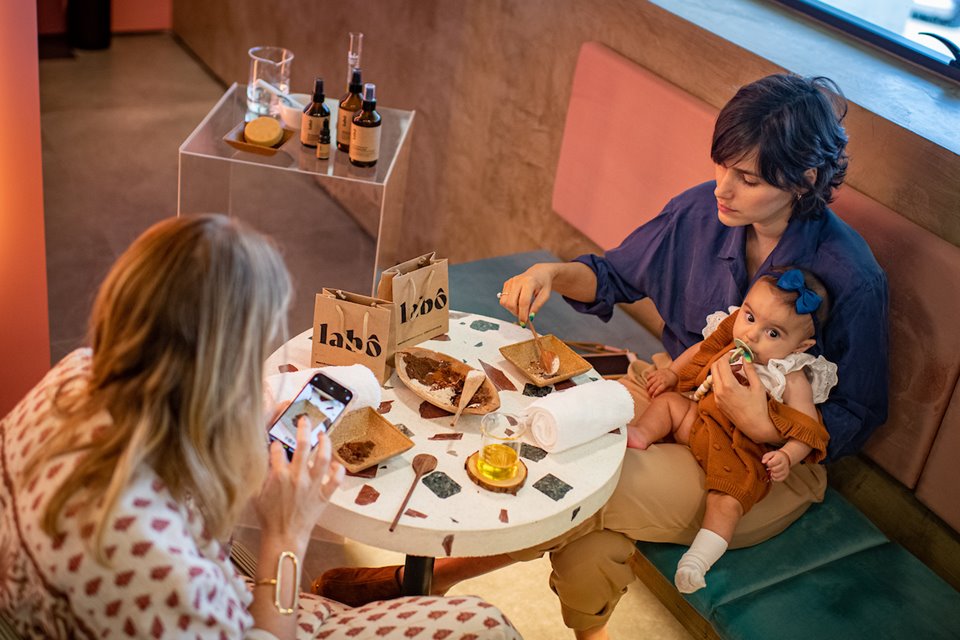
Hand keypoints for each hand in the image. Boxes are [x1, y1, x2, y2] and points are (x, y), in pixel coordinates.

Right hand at [253, 418, 343, 549]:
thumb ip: (257, 474)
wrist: (283, 536)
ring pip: (324, 458)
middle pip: (303, 445)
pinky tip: (337, 464)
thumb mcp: (255, 494)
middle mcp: (297, 477)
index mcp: (278, 475)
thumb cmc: (268, 516)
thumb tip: (257, 456)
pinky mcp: (324, 496)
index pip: (278, 449)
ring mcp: (312, 485)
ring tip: (324, 434)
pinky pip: (336, 480)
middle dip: (304, 428)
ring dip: (325, 443)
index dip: (276, 443)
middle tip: (305, 419)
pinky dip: (339, 471)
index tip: (278, 442)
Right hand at [499, 264, 555, 323]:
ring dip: (511, 309)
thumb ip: (537, 306)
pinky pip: (503, 298)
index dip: (523, 314)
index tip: (524, 323)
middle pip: (511, 303)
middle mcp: (517, 281)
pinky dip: (509, 304)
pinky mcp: (507, 283)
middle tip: (523, 315)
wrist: (539, 273)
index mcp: (529, 282)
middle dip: (516, 313)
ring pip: (504, 302)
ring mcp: (511, 281)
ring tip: (520, 308)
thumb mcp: (545, 295)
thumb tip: (530, 317)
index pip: (523, 302)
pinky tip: (517, 301)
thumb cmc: (543, 284)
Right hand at [646, 369, 677, 396]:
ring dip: (647, 386)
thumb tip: (661, 397)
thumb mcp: (672, 387)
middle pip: (653, 386)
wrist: (673, 371)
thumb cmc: (673, 381)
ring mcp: (658, 375)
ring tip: (646, 390)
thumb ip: (666, 392)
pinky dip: (647, 379)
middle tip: (649, 395)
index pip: (658, 390)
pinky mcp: (656, 372)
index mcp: (665, 383)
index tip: (652, 397)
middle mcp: (661, 379)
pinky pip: (649, 375)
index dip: (655, 394)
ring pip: (650, 381)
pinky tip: (648, 382)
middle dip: (650, 392)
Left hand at [711, 359, 779, 443]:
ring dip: (723, 370)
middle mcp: (719, 391)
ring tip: (737, 371)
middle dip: (724, 361)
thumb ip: (750, 369)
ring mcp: (717, 398)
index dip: (728, 355)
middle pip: (714, 367)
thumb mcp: (758, 386)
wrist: (756, 427)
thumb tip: (745, 357)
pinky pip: (716, 386)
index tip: (736, 353)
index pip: (722, 363)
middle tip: (736, 360)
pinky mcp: (717, 403)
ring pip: (714, 376)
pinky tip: (734, 382)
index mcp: (729, 386)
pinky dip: (722, 379)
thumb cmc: (760, 407)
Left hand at [762, 449, 791, 480]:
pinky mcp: (785, 476)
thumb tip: (763, 462)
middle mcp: (784, 465)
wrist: (785, 458)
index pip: (772, 463)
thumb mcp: (770, 454)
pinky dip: (774, 478)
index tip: (768, 463)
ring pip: (776, 476)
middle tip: (770, 467)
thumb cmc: (776, 456)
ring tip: (771, 471)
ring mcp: (785, 471)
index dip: (768, 464)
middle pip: (774, 470)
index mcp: (780, 458)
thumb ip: (766, 457)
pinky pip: (778, 480)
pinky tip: (773, 474)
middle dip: (770, 469)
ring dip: (772, 474)